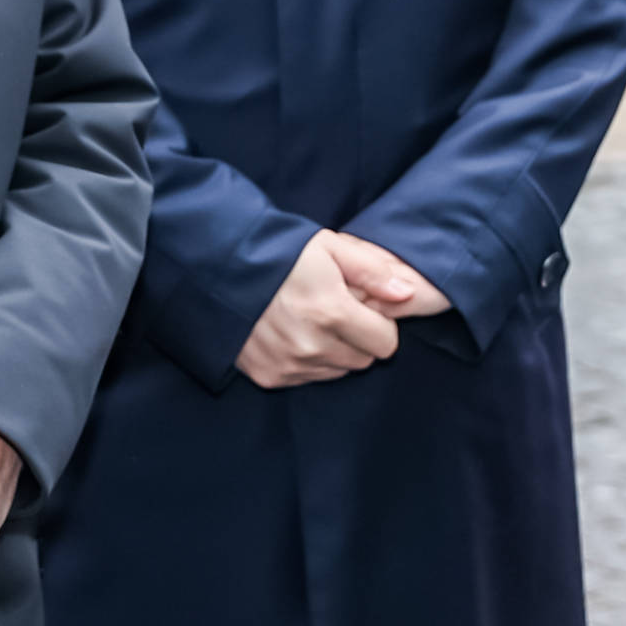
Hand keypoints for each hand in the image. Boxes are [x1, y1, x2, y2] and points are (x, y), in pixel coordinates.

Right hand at [235, 227, 442, 387]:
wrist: (218, 267)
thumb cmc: (279, 252)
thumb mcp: (329, 247)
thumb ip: (372, 271)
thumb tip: (407, 295)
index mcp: (331, 313)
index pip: (386, 344)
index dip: (379, 324)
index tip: (361, 307)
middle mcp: (311, 346)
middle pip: (363, 361)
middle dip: (358, 339)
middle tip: (334, 311)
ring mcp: (288, 364)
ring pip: (337, 372)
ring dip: (333, 351)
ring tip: (310, 320)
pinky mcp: (268, 375)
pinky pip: (307, 378)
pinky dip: (306, 361)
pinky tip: (290, 333)